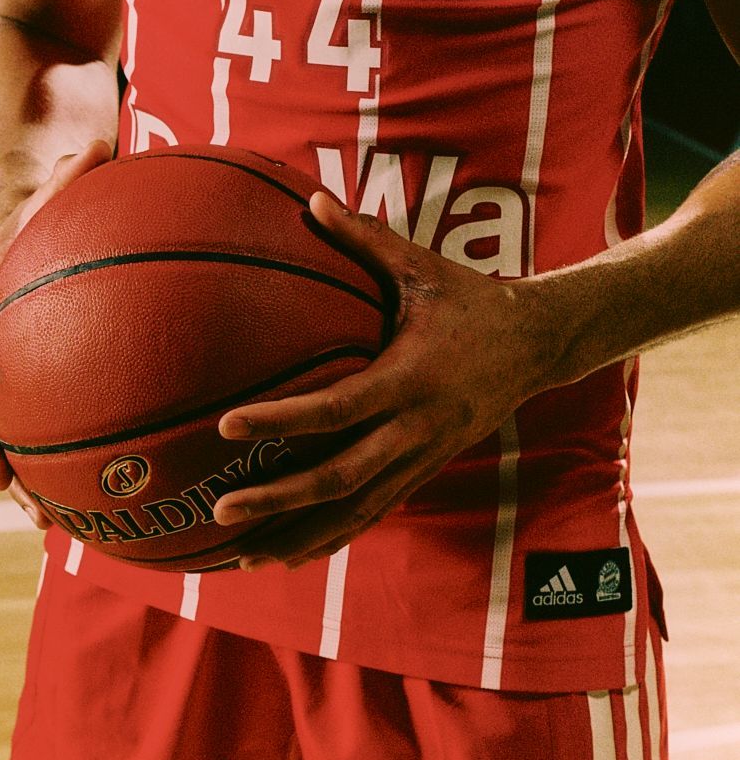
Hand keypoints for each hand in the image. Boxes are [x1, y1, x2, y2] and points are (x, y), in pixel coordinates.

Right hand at [0, 139, 112, 525]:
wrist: (37, 229)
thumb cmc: (54, 208)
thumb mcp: (64, 185)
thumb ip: (76, 170)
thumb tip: (100, 142)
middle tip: (3, 479)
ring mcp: (8, 371)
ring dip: (16, 479)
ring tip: (44, 521)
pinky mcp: (35, 388)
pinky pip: (37, 435)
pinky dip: (53, 473)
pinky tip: (85, 511)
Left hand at [211, 192, 543, 568]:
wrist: (538, 344)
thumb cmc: (470, 299)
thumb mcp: (421, 267)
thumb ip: (364, 239)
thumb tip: (311, 201)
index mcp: (408, 378)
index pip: (334, 408)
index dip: (281, 421)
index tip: (227, 427)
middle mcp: (416, 428)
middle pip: (340, 478)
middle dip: (279, 499)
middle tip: (221, 509)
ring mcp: (422, 457)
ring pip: (356, 510)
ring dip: (300, 536)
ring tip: (244, 557)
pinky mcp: (425, 470)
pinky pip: (374, 512)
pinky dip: (332, 536)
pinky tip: (291, 554)